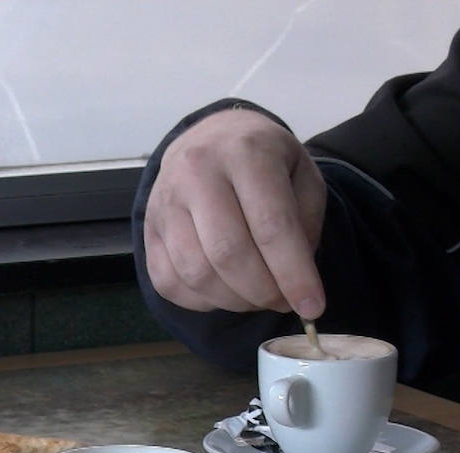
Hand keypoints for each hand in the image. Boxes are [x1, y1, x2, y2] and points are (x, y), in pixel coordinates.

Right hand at [142, 108, 327, 317]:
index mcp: (245, 152)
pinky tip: (224, 290)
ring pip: (196, 273)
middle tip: (282, 301)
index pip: (270, 226)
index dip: (293, 274)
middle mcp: (196, 172)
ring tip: (256, 295)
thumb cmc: (263, 161)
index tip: (312, 307)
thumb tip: (293, 282)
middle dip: (262, 291)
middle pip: (228, 254)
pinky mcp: (148, 229)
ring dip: (234, 300)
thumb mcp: (302, 174)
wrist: (210, 138)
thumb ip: (305, 224)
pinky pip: (170, 283)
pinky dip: (202, 301)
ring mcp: (164, 202)